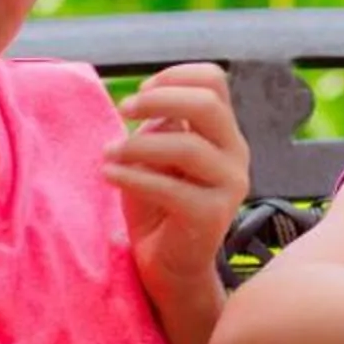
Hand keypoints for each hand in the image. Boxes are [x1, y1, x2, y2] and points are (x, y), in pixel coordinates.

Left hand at [108, 64, 249, 317]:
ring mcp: (229, 185)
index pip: (214, 81)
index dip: (174, 76)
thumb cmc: (158, 207)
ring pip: (187, 145)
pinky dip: (133, 177)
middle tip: (123, 110)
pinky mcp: (212, 216)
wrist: (169, 266)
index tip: (141, 93)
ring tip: (108, 153)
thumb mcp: (156, 157)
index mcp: (223, 133)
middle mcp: (236, 154)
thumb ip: (159, 128)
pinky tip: (110, 175)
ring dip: (137, 145)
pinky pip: (170, 188)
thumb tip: (150, 106)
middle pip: (208, 104)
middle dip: (159, 100)